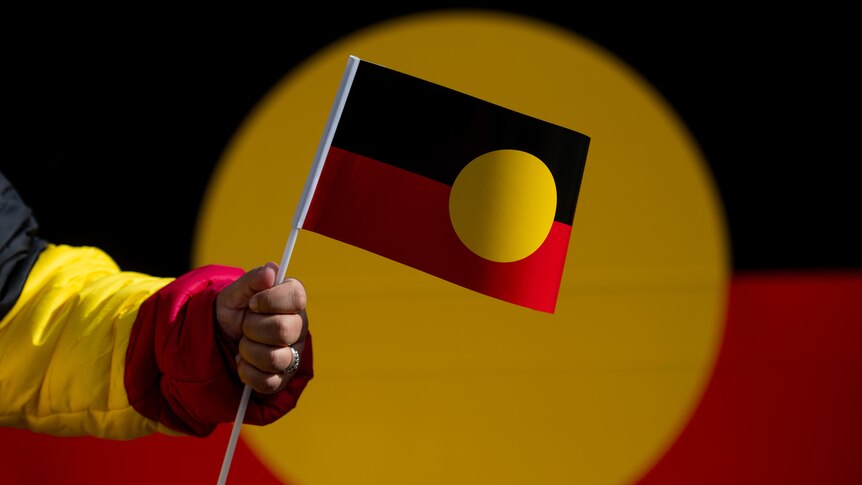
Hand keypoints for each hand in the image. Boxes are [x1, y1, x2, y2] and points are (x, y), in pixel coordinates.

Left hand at [215, 262, 307, 393]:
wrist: (220, 340)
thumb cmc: (233, 312)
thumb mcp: (235, 293)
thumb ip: (252, 280)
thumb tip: (271, 270)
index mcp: (293, 300)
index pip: (296, 297)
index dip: (269, 300)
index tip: (252, 303)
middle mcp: (299, 326)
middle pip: (283, 329)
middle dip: (252, 328)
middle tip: (245, 325)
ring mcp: (294, 354)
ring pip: (275, 358)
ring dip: (248, 351)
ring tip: (243, 344)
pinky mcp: (283, 379)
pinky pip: (268, 382)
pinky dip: (247, 372)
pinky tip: (242, 362)